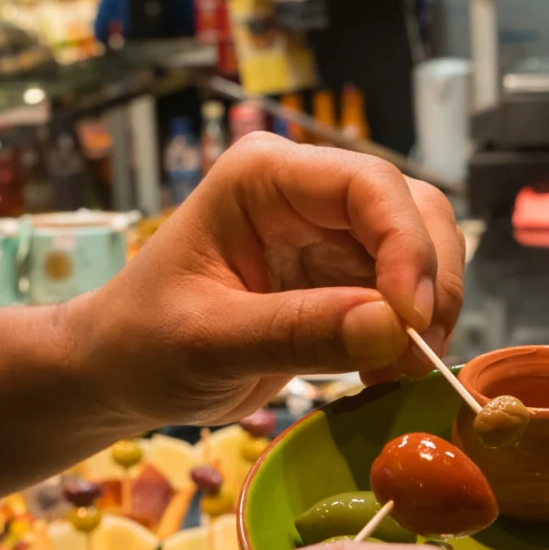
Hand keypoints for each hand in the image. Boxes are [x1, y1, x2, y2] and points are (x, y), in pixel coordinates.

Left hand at [75, 133, 467, 426]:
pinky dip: (410, 334)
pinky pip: (403, 294)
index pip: (367, 185)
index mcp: (264, 176)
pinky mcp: (341, 277)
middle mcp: (305, 193)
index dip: (405, 246)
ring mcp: (328, 234)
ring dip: (427, 312)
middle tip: (416, 354)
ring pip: (421, 251)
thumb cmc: (142, 343)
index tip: (410, 319)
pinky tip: (382, 372)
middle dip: (428, 281)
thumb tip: (393, 328)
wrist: (120, 372)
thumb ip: (297, 333)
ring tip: (396, 369)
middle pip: (411, 210)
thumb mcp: (209, 342)